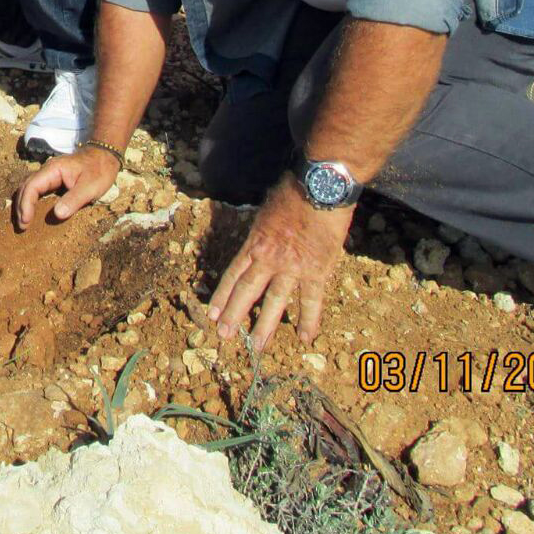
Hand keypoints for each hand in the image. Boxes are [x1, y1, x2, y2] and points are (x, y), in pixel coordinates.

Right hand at [13, 146, 119, 229]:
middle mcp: (47, 171)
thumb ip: (73, 199)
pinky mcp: (53, 181)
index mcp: (53, 169)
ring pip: (29, 188)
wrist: (105, 157)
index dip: (26, 204)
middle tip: (22, 226)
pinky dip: (32, 202)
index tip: (26, 221)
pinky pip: (37, 191)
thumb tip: (57, 214)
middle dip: (21, 206)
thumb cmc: (99, 170)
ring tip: (24, 223)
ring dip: (24, 204)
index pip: (32, 186)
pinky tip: (33, 213)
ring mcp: (49, 175)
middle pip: (26, 187)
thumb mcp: (90, 187)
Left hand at [207, 175, 352, 351]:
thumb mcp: (266, 209)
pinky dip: (309, 320)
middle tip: (224, 335)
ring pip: (274, 302)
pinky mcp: (317, 271)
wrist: (320, 187)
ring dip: (264, 326)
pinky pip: (311, 300)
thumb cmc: (294, 190)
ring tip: (255, 347)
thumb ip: (262, 229)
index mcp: (255, 242)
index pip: (233, 274)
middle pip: (247, 291)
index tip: (213, 313)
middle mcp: (269, 258)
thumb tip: (260, 238)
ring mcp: (292, 267)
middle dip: (235, 314)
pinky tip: (305, 338)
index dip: (222, 295)